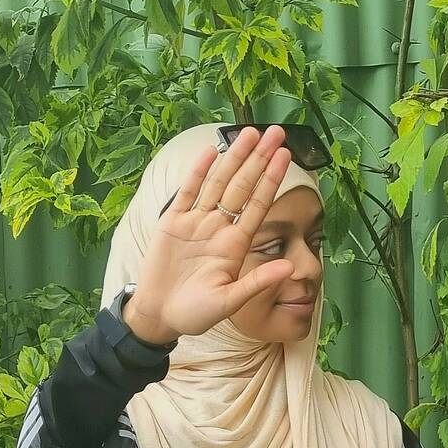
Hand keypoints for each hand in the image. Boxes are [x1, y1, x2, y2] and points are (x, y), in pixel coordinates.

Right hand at [123, 125, 296, 345]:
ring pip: (218, 183)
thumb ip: (257, 283)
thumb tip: (289, 269)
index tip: (286, 156)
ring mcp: (196, 222)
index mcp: (236, 245)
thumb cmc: (195, 313)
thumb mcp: (230, 302)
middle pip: (242, 186)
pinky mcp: (172, 222)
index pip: (258, 205)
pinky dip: (198, 172)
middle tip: (276, 132)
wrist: (159, 315)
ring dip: (234, 158)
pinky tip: (211, 151)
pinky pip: (188, 192)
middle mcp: (219, 228)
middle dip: (259, 159)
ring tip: (249, 133)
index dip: (271, 180)